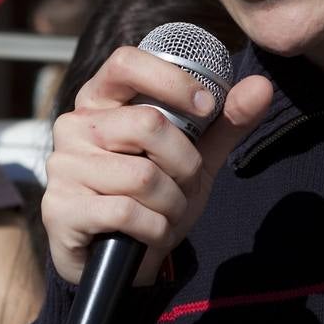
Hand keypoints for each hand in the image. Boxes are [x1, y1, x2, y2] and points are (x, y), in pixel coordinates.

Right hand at [42, 45, 272, 285]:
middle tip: (184, 183)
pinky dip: (155, 228)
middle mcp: (75, 126)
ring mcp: (63, 167)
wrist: (124, 261)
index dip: (172, 80)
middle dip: (184, 162)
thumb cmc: (155, 197)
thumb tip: (262, 86)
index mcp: (101, 100)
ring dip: (172, 202)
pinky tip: (151, 233)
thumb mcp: (194, 157)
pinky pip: (126, 212)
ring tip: (167, 212)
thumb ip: (226, 123)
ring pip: (142, 175)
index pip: (126, 62)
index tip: (206, 107)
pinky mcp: (61, 208)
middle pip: (147, 123)